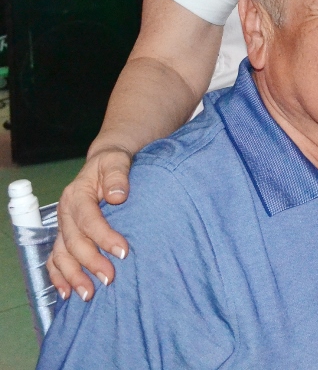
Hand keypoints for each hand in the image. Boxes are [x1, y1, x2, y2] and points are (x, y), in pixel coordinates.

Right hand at [46, 146, 133, 300]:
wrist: (105, 164)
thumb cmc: (113, 164)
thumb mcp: (117, 161)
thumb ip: (118, 176)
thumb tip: (118, 196)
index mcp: (77, 194)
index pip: (88, 219)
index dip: (104, 237)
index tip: (123, 252)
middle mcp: (66, 212)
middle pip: (74, 241)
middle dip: (90, 262)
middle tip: (110, 279)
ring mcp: (63, 226)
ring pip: (61, 255)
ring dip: (73, 276)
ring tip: (88, 294)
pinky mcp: (65, 235)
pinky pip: (55, 259)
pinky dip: (59, 277)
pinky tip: (67, 293)